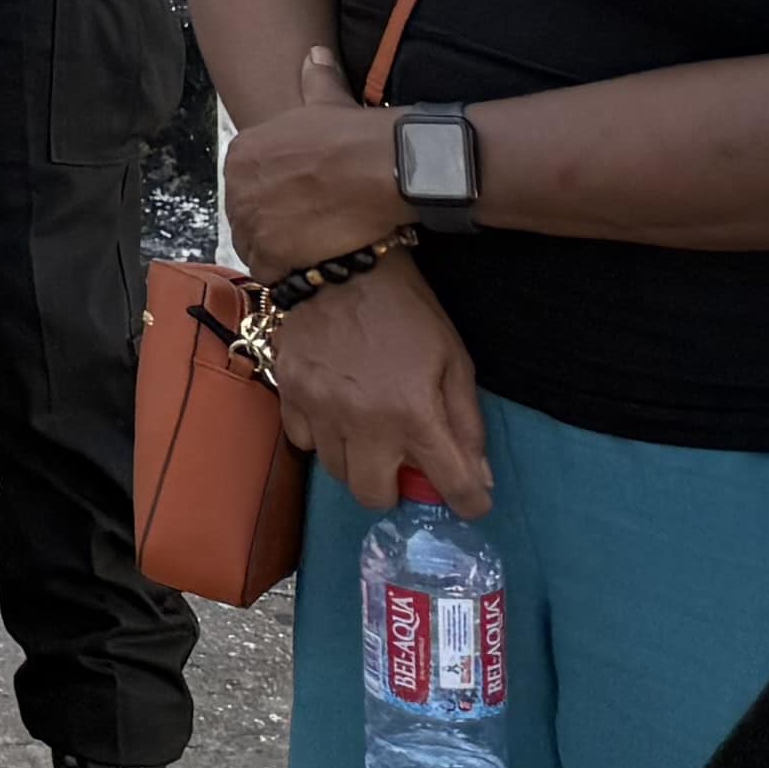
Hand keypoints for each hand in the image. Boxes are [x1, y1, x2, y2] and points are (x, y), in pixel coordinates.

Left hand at [223, 45, 408, 272]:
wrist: (380, 167)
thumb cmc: (353, 135)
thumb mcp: (327, 101)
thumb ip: (314, 80)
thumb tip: (314, 53)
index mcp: (242, 152)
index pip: (246, 184)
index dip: (273, 198)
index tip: (298, 203)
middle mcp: (235, 184)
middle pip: (248, 216)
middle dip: (272, 226)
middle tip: (307, 231)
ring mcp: (249, 219)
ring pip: (255, 246)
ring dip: (278, 251)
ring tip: (311, 250)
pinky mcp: (268, 252)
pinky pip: (269, 271)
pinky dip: (286, 272)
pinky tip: (311, 267)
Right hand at [264, 252, 489, 519]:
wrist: (337, 265)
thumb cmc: (407, 312)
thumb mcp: (455, 360)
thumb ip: (467, 423)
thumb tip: (479, 478)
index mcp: (416, 414)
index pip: (454, 488)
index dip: (470, 502)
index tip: (470, 498)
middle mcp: (366, 424)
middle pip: (375, 497)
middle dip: (395, 490)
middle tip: (401, 463)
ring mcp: (321, 411)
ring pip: (336, 472)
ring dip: (357, 462)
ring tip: (367, 434)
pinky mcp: (289, 394)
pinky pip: (302, 440)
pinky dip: (321, 436)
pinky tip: (333, 413)